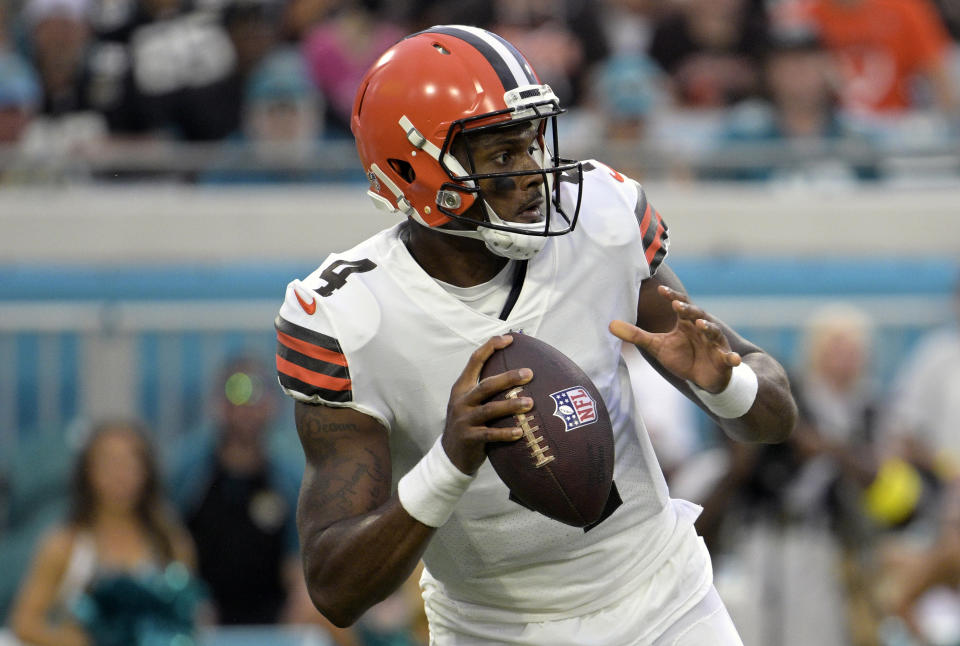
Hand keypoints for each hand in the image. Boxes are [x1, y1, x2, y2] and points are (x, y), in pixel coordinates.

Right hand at [441, 335, 531, 473]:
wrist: (450, 455)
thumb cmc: (469, 424)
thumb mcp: (471, 402)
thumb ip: (486, 388)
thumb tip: (517, 371)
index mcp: (462, 387)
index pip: (475, 360)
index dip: (491, 347)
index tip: (510, 338)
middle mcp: (461, 401)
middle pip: (486, 385)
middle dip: (508, 378)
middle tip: (529, 373)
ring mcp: (464, 420)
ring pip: (490, 409)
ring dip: (511, 405)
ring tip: (530, 403)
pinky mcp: (468, 438)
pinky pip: (489, 434)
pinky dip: (505, 433)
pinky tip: (520, 432)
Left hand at [610, 285, 739, 392]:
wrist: (704, 377)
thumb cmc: (681, 357)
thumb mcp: (656, 346)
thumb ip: (635, 335)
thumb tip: (609, 325)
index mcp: (686, 323)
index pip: (680, 305)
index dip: (672, 297)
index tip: (661, 290)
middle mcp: (702, 329)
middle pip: (697, 314)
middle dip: (689, 309)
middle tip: (678, 305)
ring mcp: (715, 343)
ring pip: (713, 332)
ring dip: (708, 328)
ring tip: (701, 325)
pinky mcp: (724, 359)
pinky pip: (729, 358)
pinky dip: (731, 358)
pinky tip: (733, 359)